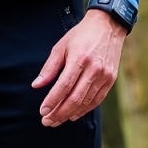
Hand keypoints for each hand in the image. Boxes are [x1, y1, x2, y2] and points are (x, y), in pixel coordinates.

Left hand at [32, 8, 126, 127]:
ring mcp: (104, 76)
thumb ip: (50, 67)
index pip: (64, 86)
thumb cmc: (81, 35)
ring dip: (70, 114)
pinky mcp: (110, 80)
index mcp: (79, 59)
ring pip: (86, 102)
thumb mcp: (61, 46)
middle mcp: (94, 69)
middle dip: (59, 112)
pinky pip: (97, 100)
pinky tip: (73, 115)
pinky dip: (84, 110)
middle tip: (47, 121)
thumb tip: (37, 85)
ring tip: (57, 120)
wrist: (108, 26)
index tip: (42, 111)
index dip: (52, 101)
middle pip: (75, 98)